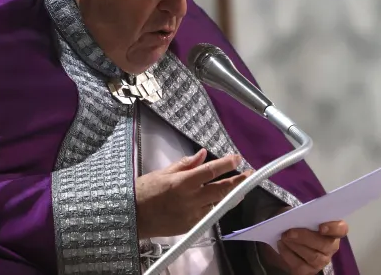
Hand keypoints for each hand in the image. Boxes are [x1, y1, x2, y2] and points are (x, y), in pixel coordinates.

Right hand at [135, 149, 251, 237]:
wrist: (132, 217)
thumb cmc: (144, 191)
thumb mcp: (163, 172)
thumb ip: (186, 164)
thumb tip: (203, 154)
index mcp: (183, 183)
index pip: (211, 171)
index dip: (227, 164)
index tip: (237, 158)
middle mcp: (191, 199)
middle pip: (222, 190)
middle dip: (238, 182)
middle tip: (249, 175)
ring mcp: (192, 215)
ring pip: (218, 204)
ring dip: (228, 195)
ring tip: (237, 187)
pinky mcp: (191, 226)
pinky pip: (209, 215)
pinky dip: (215, 206)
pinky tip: (218, 200)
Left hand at [264, 207, 348, 274]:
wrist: (289, 236)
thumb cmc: (300, 222)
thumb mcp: (301, 214)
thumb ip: (303, 214)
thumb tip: (295, 216)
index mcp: (334, 230)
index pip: (341, 229)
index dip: (333, 228)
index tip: (321, 227)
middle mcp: (331, 247)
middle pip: (324, 245)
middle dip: (305, 238)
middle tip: (289, 232)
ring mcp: (322, 260)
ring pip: (312, 257)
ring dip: (295, 246)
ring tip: (283, 237)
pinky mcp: (309, 271)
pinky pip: (300, 266)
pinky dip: (288, 254)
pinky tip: (281, 245)